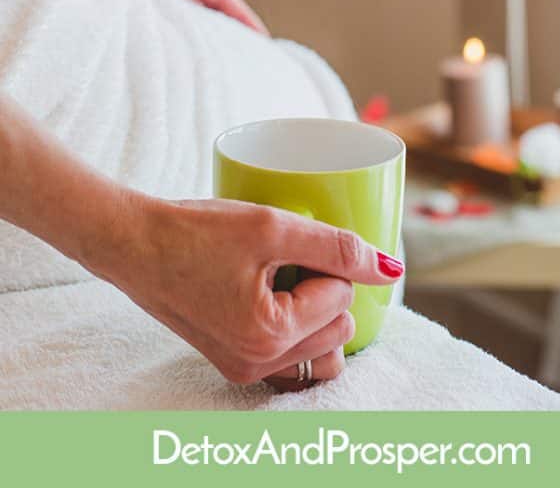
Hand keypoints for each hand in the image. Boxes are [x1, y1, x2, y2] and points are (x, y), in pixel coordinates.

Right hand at [99, 196, 402, 388]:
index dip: (326, 259)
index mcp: (270, 335)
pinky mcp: (234, 361)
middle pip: (337, 328)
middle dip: (324, 288)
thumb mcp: (270, 226)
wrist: (133, 244)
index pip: (342, 295)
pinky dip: (295, 327)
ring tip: (279, 276)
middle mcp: (258, 364)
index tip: (291, 241)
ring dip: (313, 311)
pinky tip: (271, 294)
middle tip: (285, 257)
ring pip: (319, 347)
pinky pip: (291, 357)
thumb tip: (391, 268)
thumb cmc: (195, 231)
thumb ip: (335, 246)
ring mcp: (245, 368)